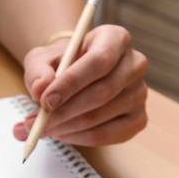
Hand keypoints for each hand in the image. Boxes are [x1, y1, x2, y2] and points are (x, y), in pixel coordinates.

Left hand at [16, 25, 147, 145]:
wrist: (74, 78)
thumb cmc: (60, 65)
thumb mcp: (41, 59)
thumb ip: (37, 71)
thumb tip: (40, 89)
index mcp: (115, 38)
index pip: (99, 60)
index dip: (71, 83)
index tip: (45, 101)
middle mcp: (135, 64)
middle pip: (102, 92)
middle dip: (65, 112)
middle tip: (37, 123)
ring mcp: (140, 93)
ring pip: (101, 117)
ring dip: (67, 127)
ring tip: (44, 128)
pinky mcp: (138, 119)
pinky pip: (108, 135)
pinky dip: (80, 138)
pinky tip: (62, 133)